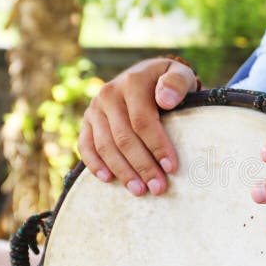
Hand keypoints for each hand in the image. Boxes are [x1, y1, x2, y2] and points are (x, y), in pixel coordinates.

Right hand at [78, 57, 199, 195]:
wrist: (146, 75)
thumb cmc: (169, 82)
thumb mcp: (180, 75)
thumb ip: (178, 83)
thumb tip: (165, 100)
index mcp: (133, 82)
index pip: (143, 120)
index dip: (157, 145)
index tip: (171, 167)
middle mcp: (109, 94)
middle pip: (124, 137)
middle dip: (142, 166)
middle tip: (158, 188)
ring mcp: (95, 108)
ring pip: (105, 146)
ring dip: (122, 171)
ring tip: (140, 191)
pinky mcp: (87, 120)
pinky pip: (85, 146)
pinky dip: (94, 164)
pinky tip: (109, 180)